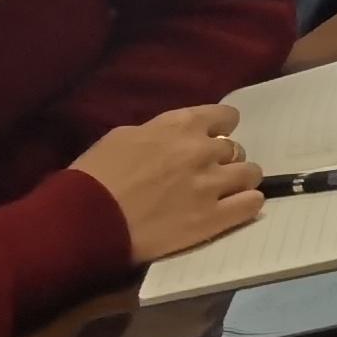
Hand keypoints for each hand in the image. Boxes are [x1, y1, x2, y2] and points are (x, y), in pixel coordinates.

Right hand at [71, 105, 262, 262]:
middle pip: (236, 148)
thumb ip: (158, 133)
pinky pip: (251, 204)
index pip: (226, 116)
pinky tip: (235, 208)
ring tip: (225, 193)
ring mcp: (210, 185)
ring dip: (239, 181)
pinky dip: (247, 204)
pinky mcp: (212, 218)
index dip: (221, 129)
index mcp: (180, 125)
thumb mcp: (123, 137)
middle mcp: (202, 150)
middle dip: (223, 160)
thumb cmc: (95, 176)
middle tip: (207, 174)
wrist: (85, 220)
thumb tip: (173, 138)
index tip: (212, 140)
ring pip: (250, 174)